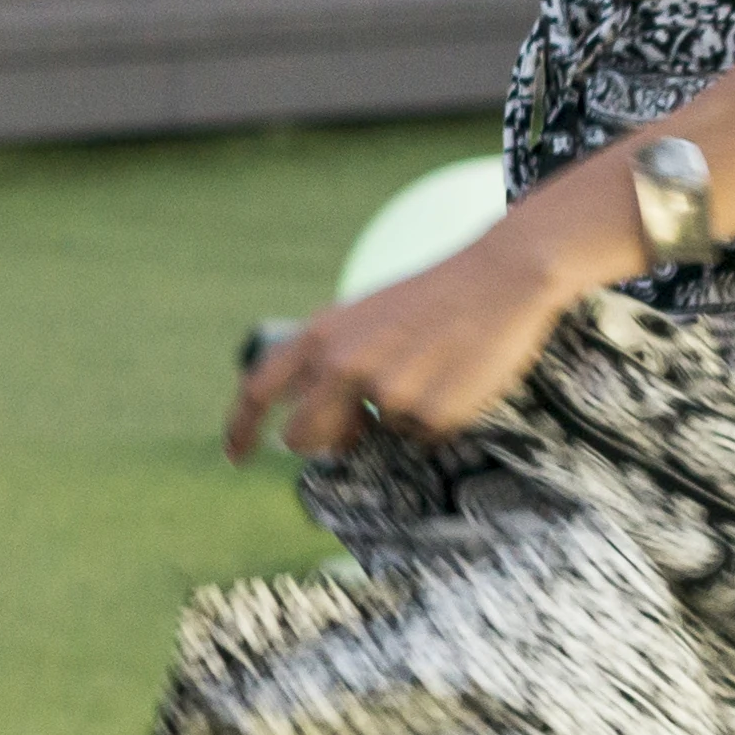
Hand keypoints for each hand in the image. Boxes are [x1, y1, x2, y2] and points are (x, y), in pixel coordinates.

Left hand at [228, 233, 577, 459]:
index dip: (239, 428)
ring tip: (430, 369)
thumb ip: (329, 363)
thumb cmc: (431, 299)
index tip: (234, 457)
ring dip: (397, 417)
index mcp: (321, 335)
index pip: (258, 389)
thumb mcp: (363, 318)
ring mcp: (386, 392)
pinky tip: (458, 376)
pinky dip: (438, 416)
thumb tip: (319, 428)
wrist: (501, 277)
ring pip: (376, 435)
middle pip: (302, 437)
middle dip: (321, 443)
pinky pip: (422, 436)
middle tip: (352, 433)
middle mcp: (343, 365)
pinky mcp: (429, 414)